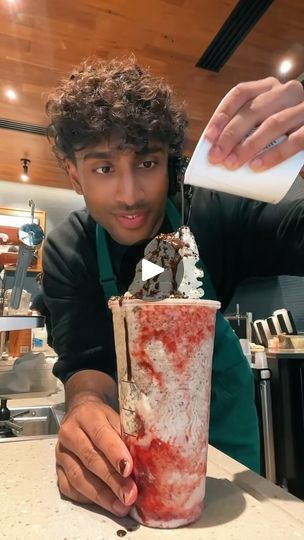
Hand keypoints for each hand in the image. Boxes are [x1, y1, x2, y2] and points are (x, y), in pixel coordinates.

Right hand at [55, 396, 137, 515]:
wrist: (80, 413)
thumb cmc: (104, 418)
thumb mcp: (116, 417)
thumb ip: (126, 435)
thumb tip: (144, 460)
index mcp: (86, 416)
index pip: (101, 435)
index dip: (115, 453)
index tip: (128, 469)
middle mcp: (69, 433)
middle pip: (90, 459)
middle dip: (112, 480)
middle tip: (129, 495)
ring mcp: (60, 453)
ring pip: (78, 477)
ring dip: (101, 495)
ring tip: (121, 506)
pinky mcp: (57, 469)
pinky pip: (69, 488)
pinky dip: (87, 498)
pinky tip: (104, 503)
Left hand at [204, 77, 303, 169]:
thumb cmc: (283, 136)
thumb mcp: (262, 125)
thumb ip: (245, 130)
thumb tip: (215, 150)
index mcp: (269, 88)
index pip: (240, 94)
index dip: (222, 114)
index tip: (209, 137)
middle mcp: (287, 93)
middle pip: (253, 110)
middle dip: (230, 134)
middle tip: (216, 156)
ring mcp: (303, 109)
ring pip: (273, 124)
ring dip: (249, 145)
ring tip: (232, 163)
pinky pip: (294, 141)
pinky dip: (274, 154)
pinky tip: (258, 165)